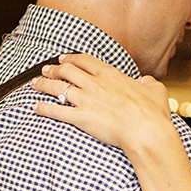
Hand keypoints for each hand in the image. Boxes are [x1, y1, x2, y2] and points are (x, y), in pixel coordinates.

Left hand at [32, 54, 174, 152]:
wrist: (146, 131)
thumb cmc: (153, 113)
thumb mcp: (156, 90)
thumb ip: (148, 83)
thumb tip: (145, 81)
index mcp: (111, 74)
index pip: (84, 61)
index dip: (71, 58)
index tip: (63, 58)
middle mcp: (95, 84)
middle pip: (67, 71)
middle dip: (53, 69)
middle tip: (46, 70)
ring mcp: (86, 100)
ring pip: (57, 87)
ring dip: (43, 84)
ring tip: (34, 84)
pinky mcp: (81, 118)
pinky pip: (56, 111)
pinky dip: (43, 108)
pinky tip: (35, 107)